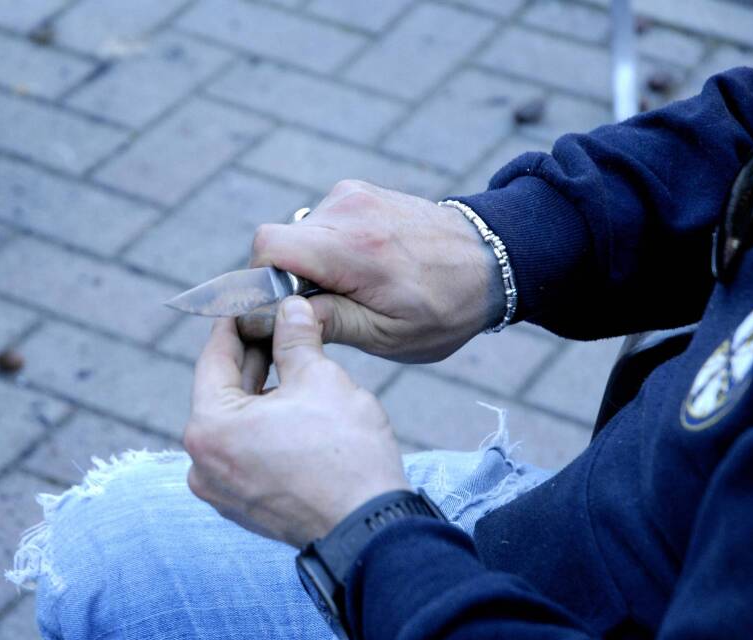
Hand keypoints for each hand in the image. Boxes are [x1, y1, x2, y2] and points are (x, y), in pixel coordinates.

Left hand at [185, 296, 410, 547]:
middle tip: (277, 328)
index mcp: (209, 428)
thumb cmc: (344, 454)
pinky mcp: (246, 508)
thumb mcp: (320, 378)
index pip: (214, 359)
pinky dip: (265, 429)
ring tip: (293, 367)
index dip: (235, 324)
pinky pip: (247, 454)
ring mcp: (222, 492)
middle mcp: (203, 464)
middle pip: (224, 394)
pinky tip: (294, 411)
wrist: (370, 527)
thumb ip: (296, 338)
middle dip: (255, 360)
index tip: (248, 303)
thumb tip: (290, 309)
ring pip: (237, 425)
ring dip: (262, 395)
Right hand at [243, 180, 503, 362]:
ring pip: (298, 233)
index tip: (281, 309)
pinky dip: (329, 248)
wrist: (493, 261)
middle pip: (278, 242)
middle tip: (328, 307)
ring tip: (356, 287)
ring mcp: (353, 195)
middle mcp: (348, 210)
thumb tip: (272, 316)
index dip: (258, 281)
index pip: (268, 247)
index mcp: (353, 249)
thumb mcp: (387, 334)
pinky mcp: (359, 192)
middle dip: (289, 278)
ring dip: (312, 264)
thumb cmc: (445, 307)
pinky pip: (320, 223)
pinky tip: (364, 267)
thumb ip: (326, 321)